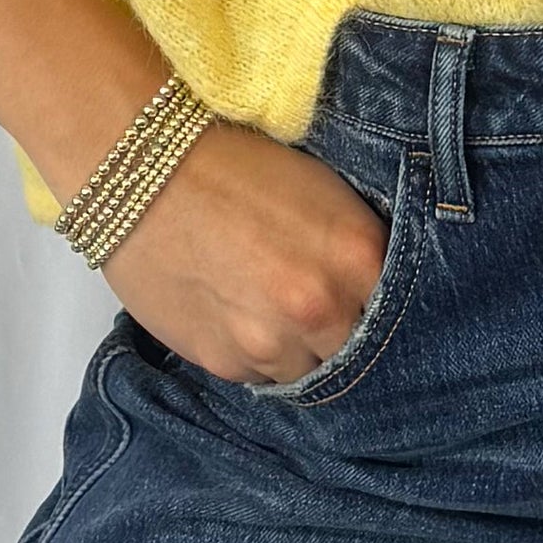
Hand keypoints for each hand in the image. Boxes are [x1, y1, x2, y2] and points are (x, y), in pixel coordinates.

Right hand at [94, 117, 396, 386]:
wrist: (143, 170)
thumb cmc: (233, 167)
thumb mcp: (322, 192)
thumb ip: (354, 252)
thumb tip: (369, 294)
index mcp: (358, 255)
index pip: (399, 309)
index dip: (378, 305)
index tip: (362, 302)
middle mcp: (321, 307)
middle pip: (355, 352)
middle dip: (338, 333)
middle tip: (309, 305)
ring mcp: (270, 342)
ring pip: (304, 372)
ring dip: (293, 349)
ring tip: (263, 305)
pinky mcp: (224, 362)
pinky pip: (256, 376)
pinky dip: (252, 354)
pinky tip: (232, 313)